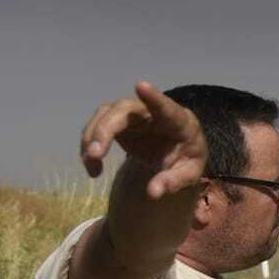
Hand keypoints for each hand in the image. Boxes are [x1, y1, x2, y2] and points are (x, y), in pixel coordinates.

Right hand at [80, 81, 207, 198]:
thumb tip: (152, 193)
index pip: (166, 107)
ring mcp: (133, 113)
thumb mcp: (187, 175)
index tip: (140, 85)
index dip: (153, 97)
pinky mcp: (119, 120)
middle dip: (105, 129)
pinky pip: (98, 126)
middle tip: (94, 154)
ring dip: (92, 137)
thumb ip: (171, 183)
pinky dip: (90, 145)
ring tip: (92, 167)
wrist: (176, 153)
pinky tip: (93, 169)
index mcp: (179, 121)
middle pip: (123, 110)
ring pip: (106, 114)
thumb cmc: (186, 160)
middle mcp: (153, 111)